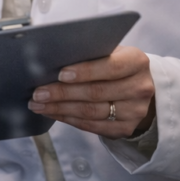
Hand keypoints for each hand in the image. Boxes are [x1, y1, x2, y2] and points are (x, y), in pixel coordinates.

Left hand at [28, 45, 155, 138]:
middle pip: (97, 92)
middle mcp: (141, 87)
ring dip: (60, 109)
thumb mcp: (108, 52)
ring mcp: (136, 111)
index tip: (60, 74)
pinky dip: (69, 119)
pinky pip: (93, 126)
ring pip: (92, 112)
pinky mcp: (126, 128)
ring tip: (38, 104)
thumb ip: (88, 54)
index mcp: (137, 62)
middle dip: (63, 93)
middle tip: (38, 93)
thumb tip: (50, 61)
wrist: (136, 86)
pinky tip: (52, 113)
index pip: (111, 67)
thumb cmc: (112, 63)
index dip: (85, 71)